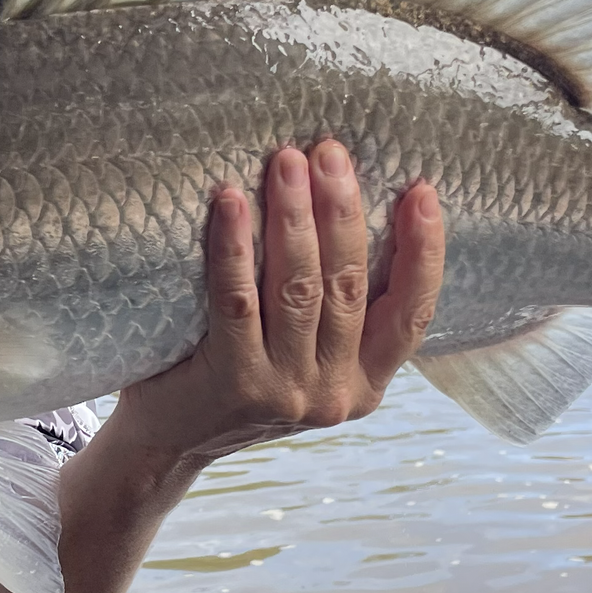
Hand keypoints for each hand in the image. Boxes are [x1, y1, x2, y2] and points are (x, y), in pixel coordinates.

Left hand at [114, 141, 444, 466]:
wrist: (168, 440)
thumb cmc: (237, 376)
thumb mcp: (304, 355)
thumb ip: (334, 309)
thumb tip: (347, 205)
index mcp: (367, 383)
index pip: (412, 314)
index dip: (423, 252)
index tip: (422, 192)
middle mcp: (335, 393)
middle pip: (348, 285)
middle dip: (342, 210)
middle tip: (330, 152)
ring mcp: (287, 392)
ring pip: (299, 288)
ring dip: (293, 217)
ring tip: (287, 162)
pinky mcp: (236, 384)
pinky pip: (238, 301)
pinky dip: (235, 247)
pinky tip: (231, 201)